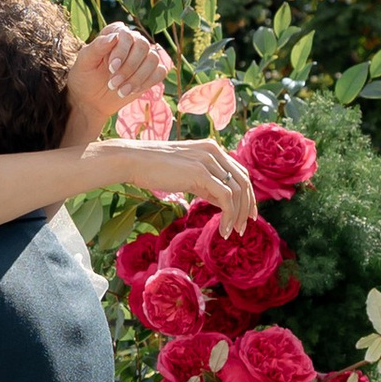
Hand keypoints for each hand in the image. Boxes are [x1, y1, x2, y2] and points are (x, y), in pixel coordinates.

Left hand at [70, 24, 166, 140]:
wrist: (90, 100)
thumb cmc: (85, 77)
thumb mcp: (84, 62)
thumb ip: (97, 47)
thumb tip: (115, 36)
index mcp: (115, 34)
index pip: (126, 34)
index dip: (122, 50)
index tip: (111, 67)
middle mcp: (132, 42)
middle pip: (143, 46)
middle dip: (129, 67)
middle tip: (113, 83)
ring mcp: (143, 57)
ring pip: (153, 59)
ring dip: (137, 77)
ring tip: (120, 91)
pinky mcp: (150, 73)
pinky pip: (160, 72)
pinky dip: (147, 82)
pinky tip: (132, 90)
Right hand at [103, 136, 255, 230]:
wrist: (133, 160)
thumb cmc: (154, 168)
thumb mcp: (186, 173)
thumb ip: (206, 183)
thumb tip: (223, 200)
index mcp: (212, 149)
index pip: (240, 172)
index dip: (247, 195)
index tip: (246, 214)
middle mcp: (214, 152)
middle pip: (243, 181)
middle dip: (247, 206)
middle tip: (243, 227)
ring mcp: (208, 161)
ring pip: (238, 191)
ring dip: (237, 215)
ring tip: (232, 232)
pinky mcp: (201, 173)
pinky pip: (226, 197)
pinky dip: (228, 215)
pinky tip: (222, 229)